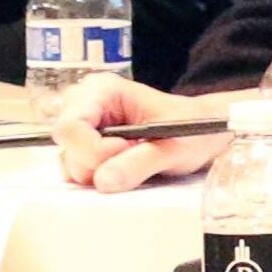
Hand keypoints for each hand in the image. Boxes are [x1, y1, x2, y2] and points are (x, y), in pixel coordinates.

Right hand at [51, 75, 232, 192]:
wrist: (204, 133)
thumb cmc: (191, 129)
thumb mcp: (172, 146)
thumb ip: (139, 163)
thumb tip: (103, 181)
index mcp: (102, 90)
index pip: (70, 126)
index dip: (93, 149)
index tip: (125, 151)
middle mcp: (86, 105)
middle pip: (67, 146)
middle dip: (98, 162)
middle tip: (134, 156)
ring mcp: (84, 129)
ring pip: (71, 163)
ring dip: (102, 171)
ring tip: (135, 159)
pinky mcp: (87, 149)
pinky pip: (78, 172)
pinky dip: (101, 177)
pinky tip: (126, 166)